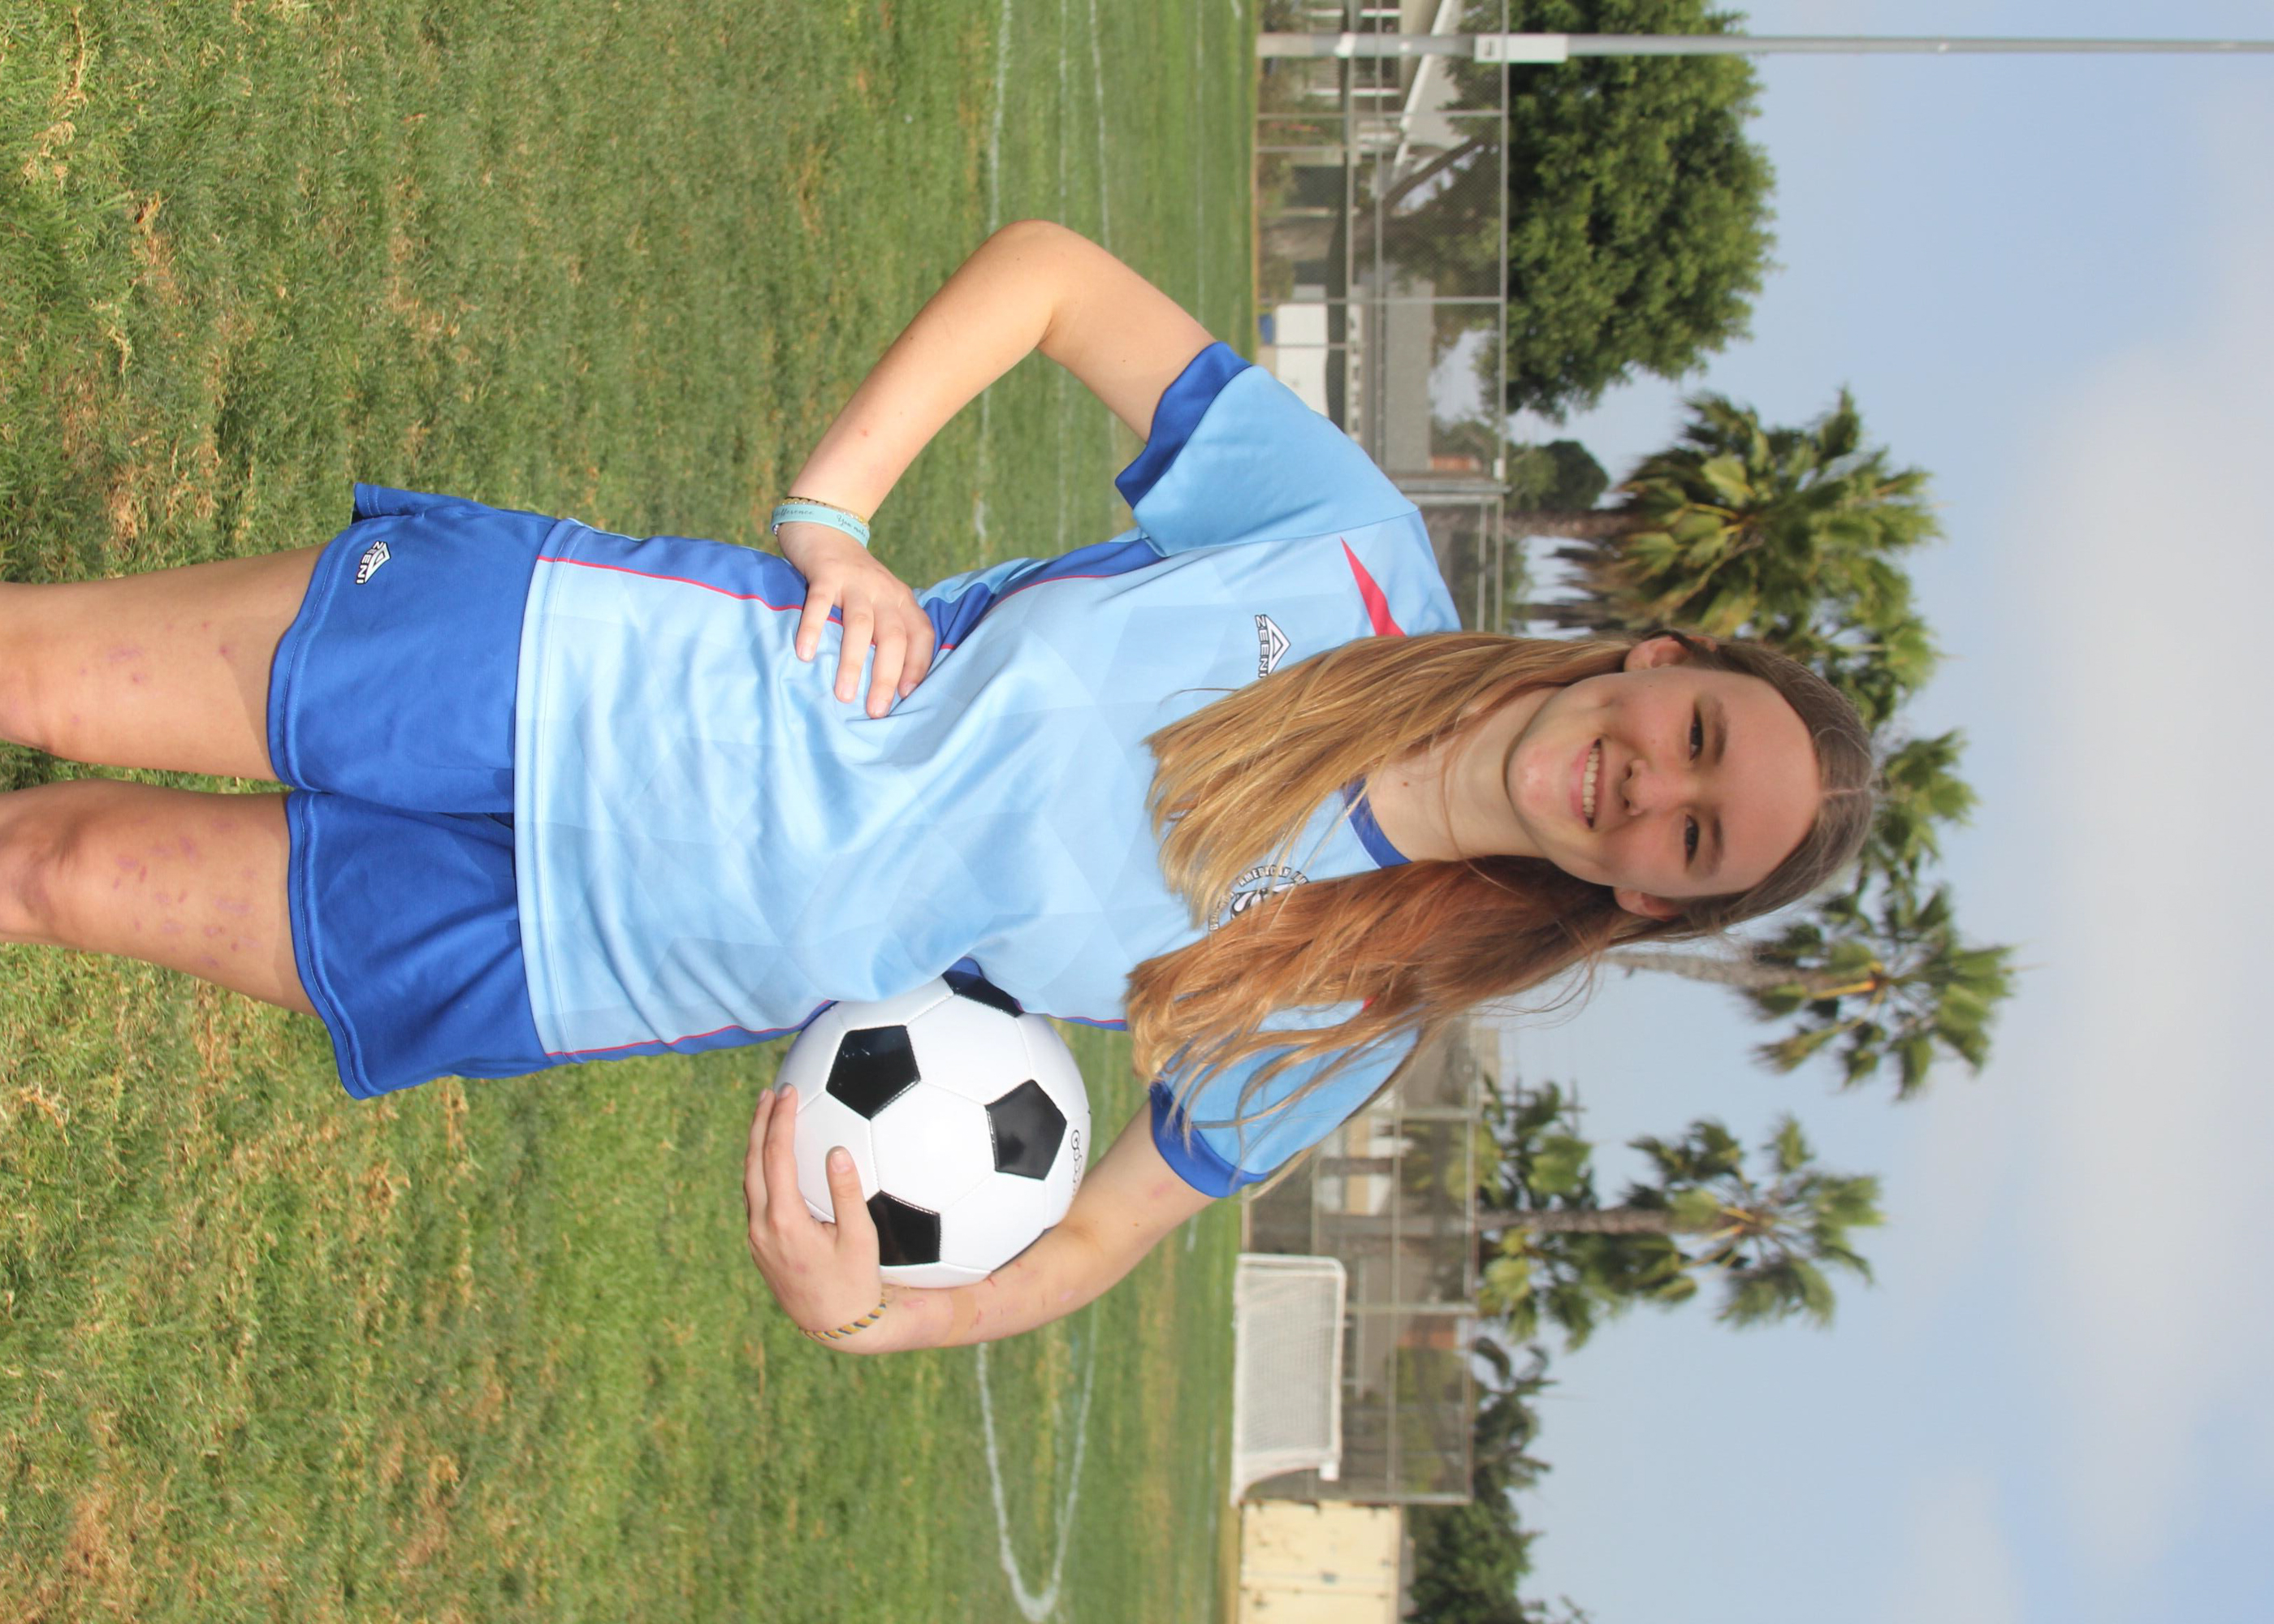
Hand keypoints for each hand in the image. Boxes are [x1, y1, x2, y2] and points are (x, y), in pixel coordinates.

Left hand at [742, 1086, 890, 1345]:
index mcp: (785, 1222)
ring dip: (756, 1145)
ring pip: (749, 1181)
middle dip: (759, 1124)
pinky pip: (755, 1196)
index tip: (788, 1092)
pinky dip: (761, 1168)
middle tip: (769, 1092)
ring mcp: (757, 1238)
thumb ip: (846, 1193)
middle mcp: (763, 1228)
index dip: (780, 1121)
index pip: (776, 1158)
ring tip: (765, 1114)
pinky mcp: (760, 1245)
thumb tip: (837, 1151)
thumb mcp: (861, 1239)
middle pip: (752, 1164)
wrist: (835, 1327)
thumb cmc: (856, 1283)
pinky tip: (772, 1157)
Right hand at [774, 521, 937, 717]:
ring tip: (844, 695)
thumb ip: (890, 631)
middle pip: (893, 637)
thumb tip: (893, 686)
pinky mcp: (826, 573)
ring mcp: (856, 581)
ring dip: (854, 662)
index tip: (908, 697)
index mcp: (903, 601)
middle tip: (875, 710)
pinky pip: (820, 603)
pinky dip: (812, 628)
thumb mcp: (883, 601)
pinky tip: (805, 654)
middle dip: (887, 676)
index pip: (921, 636)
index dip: (918, 666)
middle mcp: (885, 591)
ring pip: (861, 625)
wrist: (826, 529)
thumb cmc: (855, 580)